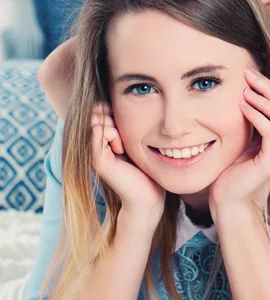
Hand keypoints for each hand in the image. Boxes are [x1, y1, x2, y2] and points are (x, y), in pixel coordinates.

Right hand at [91, 103, 165, 226]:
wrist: (147, 195)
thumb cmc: (144, 169)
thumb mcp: (131, 141)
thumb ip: (120, 126)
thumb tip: (110, 103)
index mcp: (99, 142)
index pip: (97, 111)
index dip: (110, 113)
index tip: (123, 130)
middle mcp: (91, 147)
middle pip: (96, 114)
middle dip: (111, 118)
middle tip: (122, 138)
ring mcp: (91, 153)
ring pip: (97, 121)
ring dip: (113, 127)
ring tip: (121, 145)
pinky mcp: (96, 159)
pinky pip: (99, 131)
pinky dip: (112, 135)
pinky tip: (120, 149)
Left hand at [209, 68, 269, 216]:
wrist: (228, 200)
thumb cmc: (231, 168)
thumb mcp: (241, 138)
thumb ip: (247, 119)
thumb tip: (240, 91)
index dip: (269, 87)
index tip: (249, 73)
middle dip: (269, 88)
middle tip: (249, 75)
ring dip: (265, 100)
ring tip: (246, 91)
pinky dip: (258, 116)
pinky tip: (242, 107)